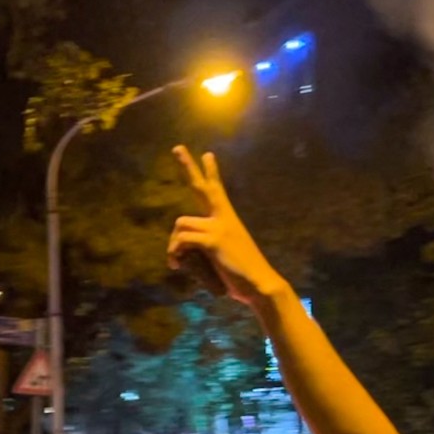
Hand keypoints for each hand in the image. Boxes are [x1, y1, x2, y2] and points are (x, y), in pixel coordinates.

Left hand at [168, 148, 285, 306]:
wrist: (261, 285)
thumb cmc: (243, 276)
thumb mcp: (225, 257)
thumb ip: (208, 251)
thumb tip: (187, 255)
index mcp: (228, 219)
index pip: (217, 190)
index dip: (211, 172)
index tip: (207, 154)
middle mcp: (224, 218)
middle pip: (202, 187)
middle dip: (188, 166)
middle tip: (176, 147)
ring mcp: (219, 227)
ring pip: (181, 224)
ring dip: (173, 244)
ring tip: (175, 261)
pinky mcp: (213, 240)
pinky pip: (183, 240)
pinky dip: (175, 252)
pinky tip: (177, 264)